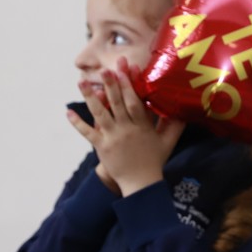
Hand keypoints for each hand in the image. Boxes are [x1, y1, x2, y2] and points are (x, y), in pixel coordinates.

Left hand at [67, 57, 181, 196]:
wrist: (140, 183)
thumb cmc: (155, 161)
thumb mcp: (168, 142)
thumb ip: (175, 125)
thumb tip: (183, 110)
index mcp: (143, 126)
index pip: (136, 101)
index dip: (131, 83)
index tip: (126, 68)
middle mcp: (127, 129)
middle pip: (118, 103)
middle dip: (112, 85)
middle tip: (106, 69)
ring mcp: (113, 138)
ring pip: (100, 114)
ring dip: (90, 97)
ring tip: (82, 82)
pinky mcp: (101, 147)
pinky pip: (88, 133)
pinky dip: (78, 123)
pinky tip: (68, 112)